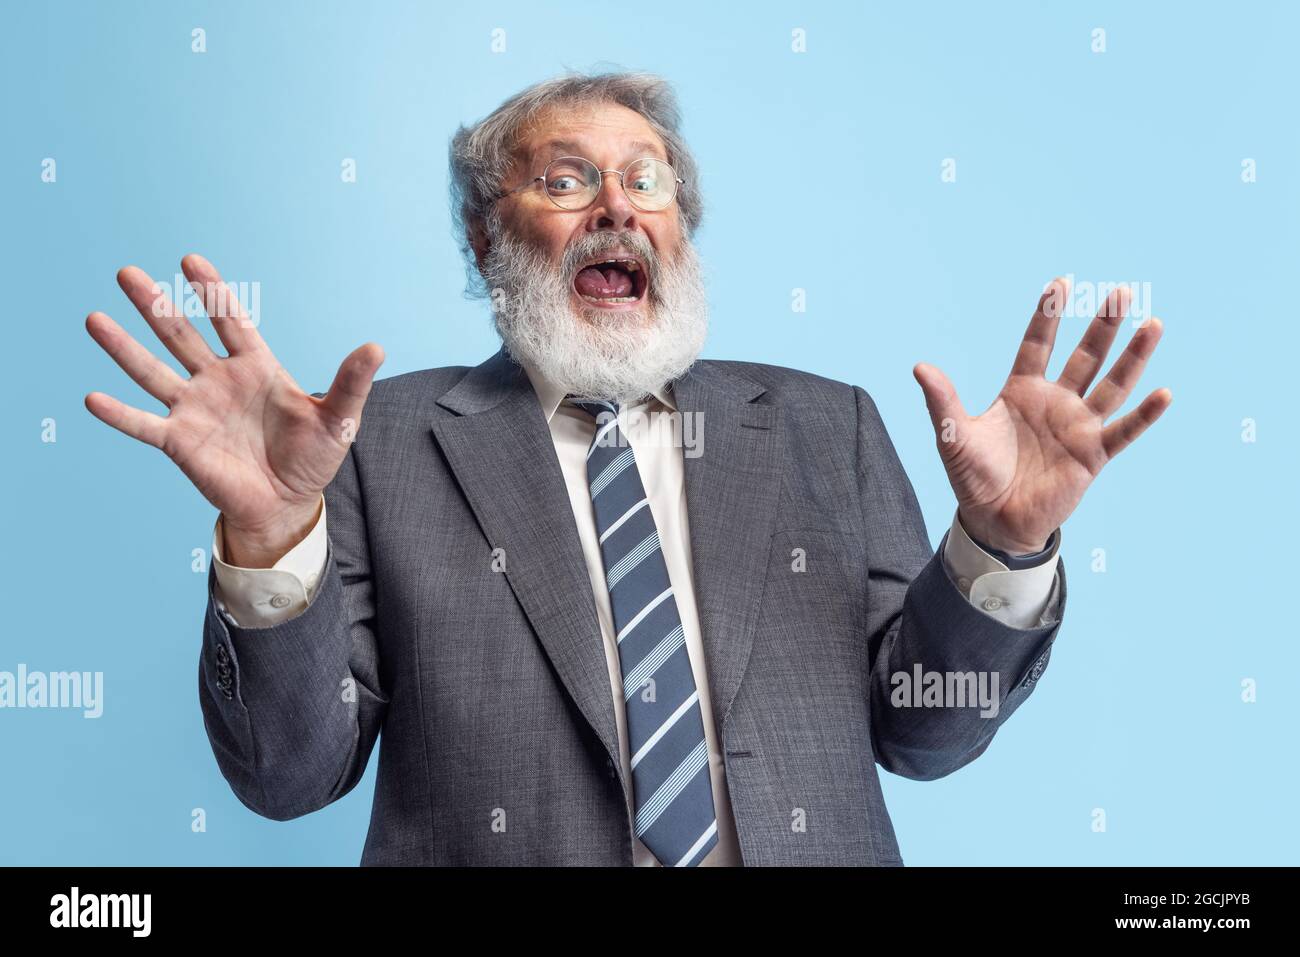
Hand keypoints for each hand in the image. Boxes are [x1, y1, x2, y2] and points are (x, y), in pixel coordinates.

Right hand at [84, 254, 384, 560]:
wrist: (288, 503)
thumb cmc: (312, 457)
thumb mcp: (339, 420)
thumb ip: (350, 383)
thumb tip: (376, 347)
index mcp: (255, 367)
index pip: (230, 320)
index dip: (212, 291)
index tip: (190, 260)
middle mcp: (218, 381)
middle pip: (181, 335)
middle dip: (155, 305)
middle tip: (126, 274)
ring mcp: (195, 409)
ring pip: (152, 372)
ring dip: (124, 348)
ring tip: (94, 318)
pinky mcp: (180, 442)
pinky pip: (144, 425)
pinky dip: (119, 415)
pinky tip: (92, 398)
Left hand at [913, 277, 1170, 554]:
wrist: (994, 521)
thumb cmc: (974, 476)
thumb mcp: (953, 436)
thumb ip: (942, 401)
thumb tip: (920, 367)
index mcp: (1021, 391)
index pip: (1037, 344)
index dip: (1048, 315)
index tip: (1062, 282)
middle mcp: (1055, 402)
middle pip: (1085, 356)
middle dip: (1103, 326)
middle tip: (1121, 291)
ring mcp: (1077, 427)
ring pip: (1112, 385)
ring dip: (1133, 357)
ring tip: (1153, 324)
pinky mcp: (1092, 455)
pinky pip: (1123, 431)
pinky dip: (1144, 414)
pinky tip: (1163, 392)